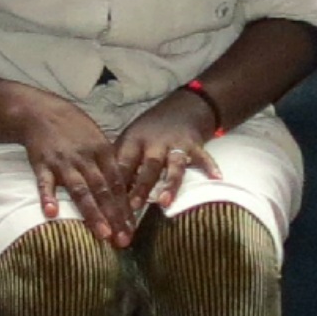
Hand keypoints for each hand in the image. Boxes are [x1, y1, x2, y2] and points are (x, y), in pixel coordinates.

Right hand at [9, 89, 133, 243]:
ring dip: (92, 213)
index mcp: (103, 152)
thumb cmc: (72, 127)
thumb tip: (123, 188)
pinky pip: (45, 182)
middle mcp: (86, 159)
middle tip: (123, 240)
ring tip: (101, 233)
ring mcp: (64, 162)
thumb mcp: (97, 138)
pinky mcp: (42, 164)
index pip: (118, 185)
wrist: (41, 111)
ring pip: (80, 190)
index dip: (125, 208)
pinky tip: (51, 213)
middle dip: (115, 217)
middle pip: (103, 192)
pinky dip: (48, 197)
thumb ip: (109, 163)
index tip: (132, 229)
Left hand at [113, 88, 222, 215]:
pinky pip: (202, 157)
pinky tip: (216, 178)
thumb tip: (100, 194)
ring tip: (165, 202)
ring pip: (173, 165)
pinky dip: (210, 167)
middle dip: (141, 187)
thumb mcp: (129, 141)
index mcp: (134, 142)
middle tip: (134, 207)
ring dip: (169, 184)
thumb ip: (118, 164)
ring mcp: (175, 144)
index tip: (109, 206)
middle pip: (148, 167)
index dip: (116, 185)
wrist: (181, 109)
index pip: (123, 165)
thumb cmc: (149, 132)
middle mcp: (154, 143)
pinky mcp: (194, 145)